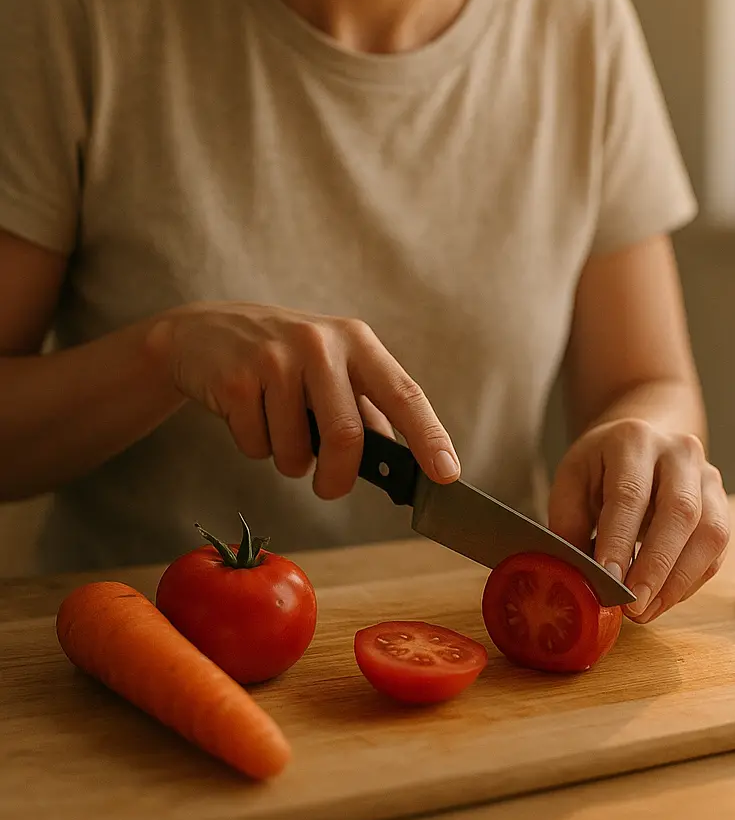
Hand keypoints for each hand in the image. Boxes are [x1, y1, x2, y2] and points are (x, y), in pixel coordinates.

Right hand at [145, 301, 459, 497]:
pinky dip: (256, 448)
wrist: (202, 332)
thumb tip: (406, 459)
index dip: (429, 437)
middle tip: (329, 488)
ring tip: (278, 430)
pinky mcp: (237, 379)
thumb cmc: (282, 357)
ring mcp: (276, 358)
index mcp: (356, 341)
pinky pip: (256, 447)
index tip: (447, 474)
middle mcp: (321, 344)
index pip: (404, 393)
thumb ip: (367, 407)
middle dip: (338, 478)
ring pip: (296, 451)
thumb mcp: (332, 366)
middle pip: (347, 436)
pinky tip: (248, 414)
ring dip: (290, 462)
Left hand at [548, 419, 728, 622]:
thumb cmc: (602, 467)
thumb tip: (577, 575)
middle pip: (680, 511)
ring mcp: (708, 477)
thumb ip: (569, 523)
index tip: (609, 580)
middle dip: (657, 566)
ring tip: (647, 611)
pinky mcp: (722, 504)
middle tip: (633, 607)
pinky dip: (691, 580)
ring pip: (710, 532)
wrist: (642, 442)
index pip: (630, 493)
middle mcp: (679, 452)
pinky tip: (664, 598)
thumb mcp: (572, 480)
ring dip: (679, 580)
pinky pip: (717, 550)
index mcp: (634, 440)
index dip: (620, 539)